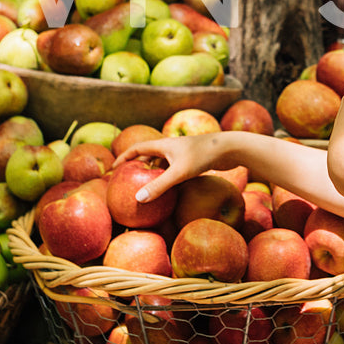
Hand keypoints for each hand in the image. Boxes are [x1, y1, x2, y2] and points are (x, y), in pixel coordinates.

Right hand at [112, 132, 226, 202]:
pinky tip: (169, 190)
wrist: (231, 148)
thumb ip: (159, 186)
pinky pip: (175, 169)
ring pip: (163, 163)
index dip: (124, 157)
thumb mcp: (179, 173)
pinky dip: (168, 178)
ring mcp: (183, 154)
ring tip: (145, 186)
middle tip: (127, 179)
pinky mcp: (194, 161)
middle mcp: (172, 147)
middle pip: (149, 155)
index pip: (137, 148)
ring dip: (153, 173)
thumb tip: (138, 199)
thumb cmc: (204, 157)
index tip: (113, 168)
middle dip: (137, 166)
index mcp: (164, 144)